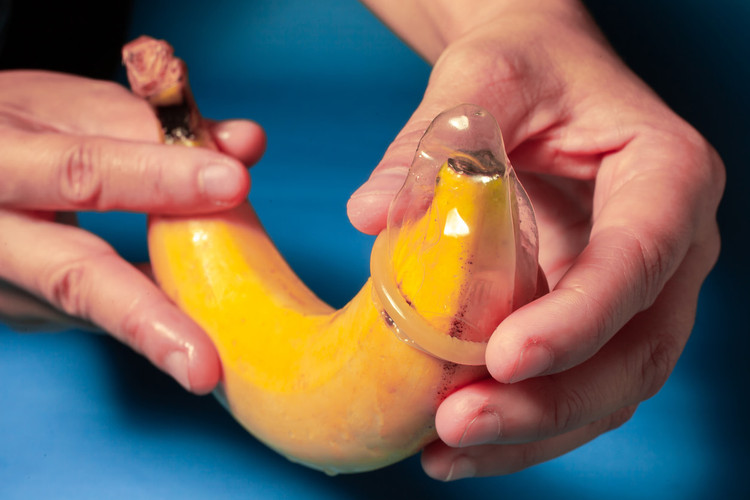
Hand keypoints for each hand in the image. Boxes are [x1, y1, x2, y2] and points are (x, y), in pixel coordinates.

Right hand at [0, 70, 265, 393]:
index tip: (234, 182)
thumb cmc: (17, 126)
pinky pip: (100, 314)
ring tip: (221, 357)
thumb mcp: (70, 105)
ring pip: (93, 311)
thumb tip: (246, 143)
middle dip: (147, 322)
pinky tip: (200, 326)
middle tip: (204, 365)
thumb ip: (157, 125)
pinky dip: (155, 316)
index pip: (83, 172)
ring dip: (165, 329)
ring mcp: (4, 287)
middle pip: (72, 280)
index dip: (160, 178)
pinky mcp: (26, 310)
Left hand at [350, 0, 723, 478]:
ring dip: (531, 433)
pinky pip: (572, 386)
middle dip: (549, 402)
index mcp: (666, 174)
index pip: (639, 257)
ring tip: (444, 451)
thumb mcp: (484, 78)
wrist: (540, 81)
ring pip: (608, 388)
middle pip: (635, 351)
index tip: (504, 358)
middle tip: (456, 422)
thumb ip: (434, 141)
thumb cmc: (527, 68)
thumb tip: (372, 213)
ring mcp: (636, 292)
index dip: (580, 318)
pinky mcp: (593, 318)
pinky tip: (456, 443)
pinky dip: (520, 424)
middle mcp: (669, 245)